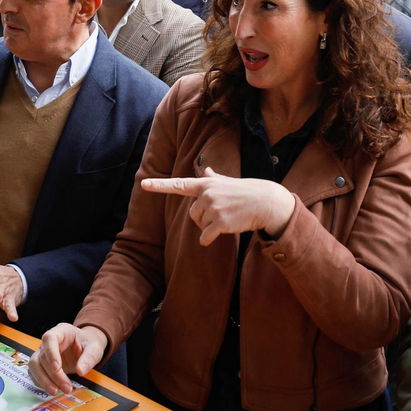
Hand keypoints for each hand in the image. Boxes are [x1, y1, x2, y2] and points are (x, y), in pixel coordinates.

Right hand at [28, 323, 107, 394]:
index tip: (57, 369)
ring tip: (56, 391)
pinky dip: (41, 382)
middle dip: (53, 375)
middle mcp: (48, 341)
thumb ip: (89, 358)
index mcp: (61, 331)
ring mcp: (43, 352)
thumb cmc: (88, 344)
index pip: (50, 339)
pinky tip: (52, 389)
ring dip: (44, 380)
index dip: (51, 354)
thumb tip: (81, 371)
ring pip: (34, 365)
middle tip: (66, 388)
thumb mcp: (95, 348)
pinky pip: (34, 373)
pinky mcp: (41, 364)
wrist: (85, 347)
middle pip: (42, 356)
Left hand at [141, 167, 296, 245]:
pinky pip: (205, 237)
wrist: (267, 202)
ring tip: (228, 218)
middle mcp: (207, 194)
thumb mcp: (229, 182)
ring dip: (211, 227)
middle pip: (193, 214)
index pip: (179, 185)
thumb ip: (215, 179)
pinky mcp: (220, 222)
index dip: (160, 185)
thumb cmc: (247, 192)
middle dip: (204, 218)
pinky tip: (221, 233)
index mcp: (206, 184)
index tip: (144, 184)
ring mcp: (213, 207)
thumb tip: (208, 170)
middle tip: (223, 214)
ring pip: (200, 225)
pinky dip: (209, 239)